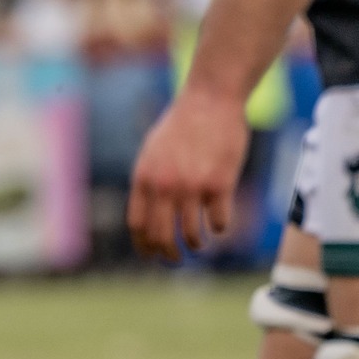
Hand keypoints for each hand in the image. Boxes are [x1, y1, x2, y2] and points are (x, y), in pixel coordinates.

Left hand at [127, 86, 249, 259]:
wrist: (210, 99)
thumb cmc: (183, 125)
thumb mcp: (153, 151)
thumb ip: (150, 182)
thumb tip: (148, 218)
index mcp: (144, 178)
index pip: (138, 226)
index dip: (144, 246)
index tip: (151, 255)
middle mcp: (164, 186)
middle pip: (161, 237)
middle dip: (169, 255)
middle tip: (176, 259)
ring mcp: (192, 187)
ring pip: (192, 236)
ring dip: (196, 245)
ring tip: (199, 243)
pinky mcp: (220, 185)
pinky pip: (219, 223)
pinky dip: (219, 227)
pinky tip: (219, 221)